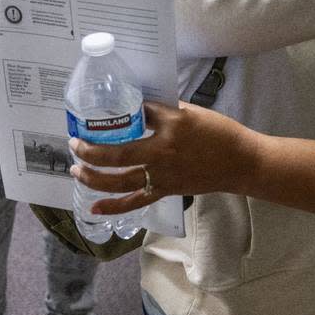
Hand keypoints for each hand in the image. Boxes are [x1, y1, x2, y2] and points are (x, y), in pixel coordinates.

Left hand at [69, 101, 249, 215]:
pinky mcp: (165, 190)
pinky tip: (93, 207)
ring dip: (93, 176)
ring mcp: (162, 175)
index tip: (107, 113)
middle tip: (74, 144)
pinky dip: (113, 206)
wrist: (240, 161)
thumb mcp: (193, 113)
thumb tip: (141, 107)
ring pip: (119, 180)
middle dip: (90, 150)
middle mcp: (161, 151)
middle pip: (117, 154)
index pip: (138, 115)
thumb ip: (165, 112)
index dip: (121, 112)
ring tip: (76, 170)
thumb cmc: (220, 133)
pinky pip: (134, 201)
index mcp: (171, 126)